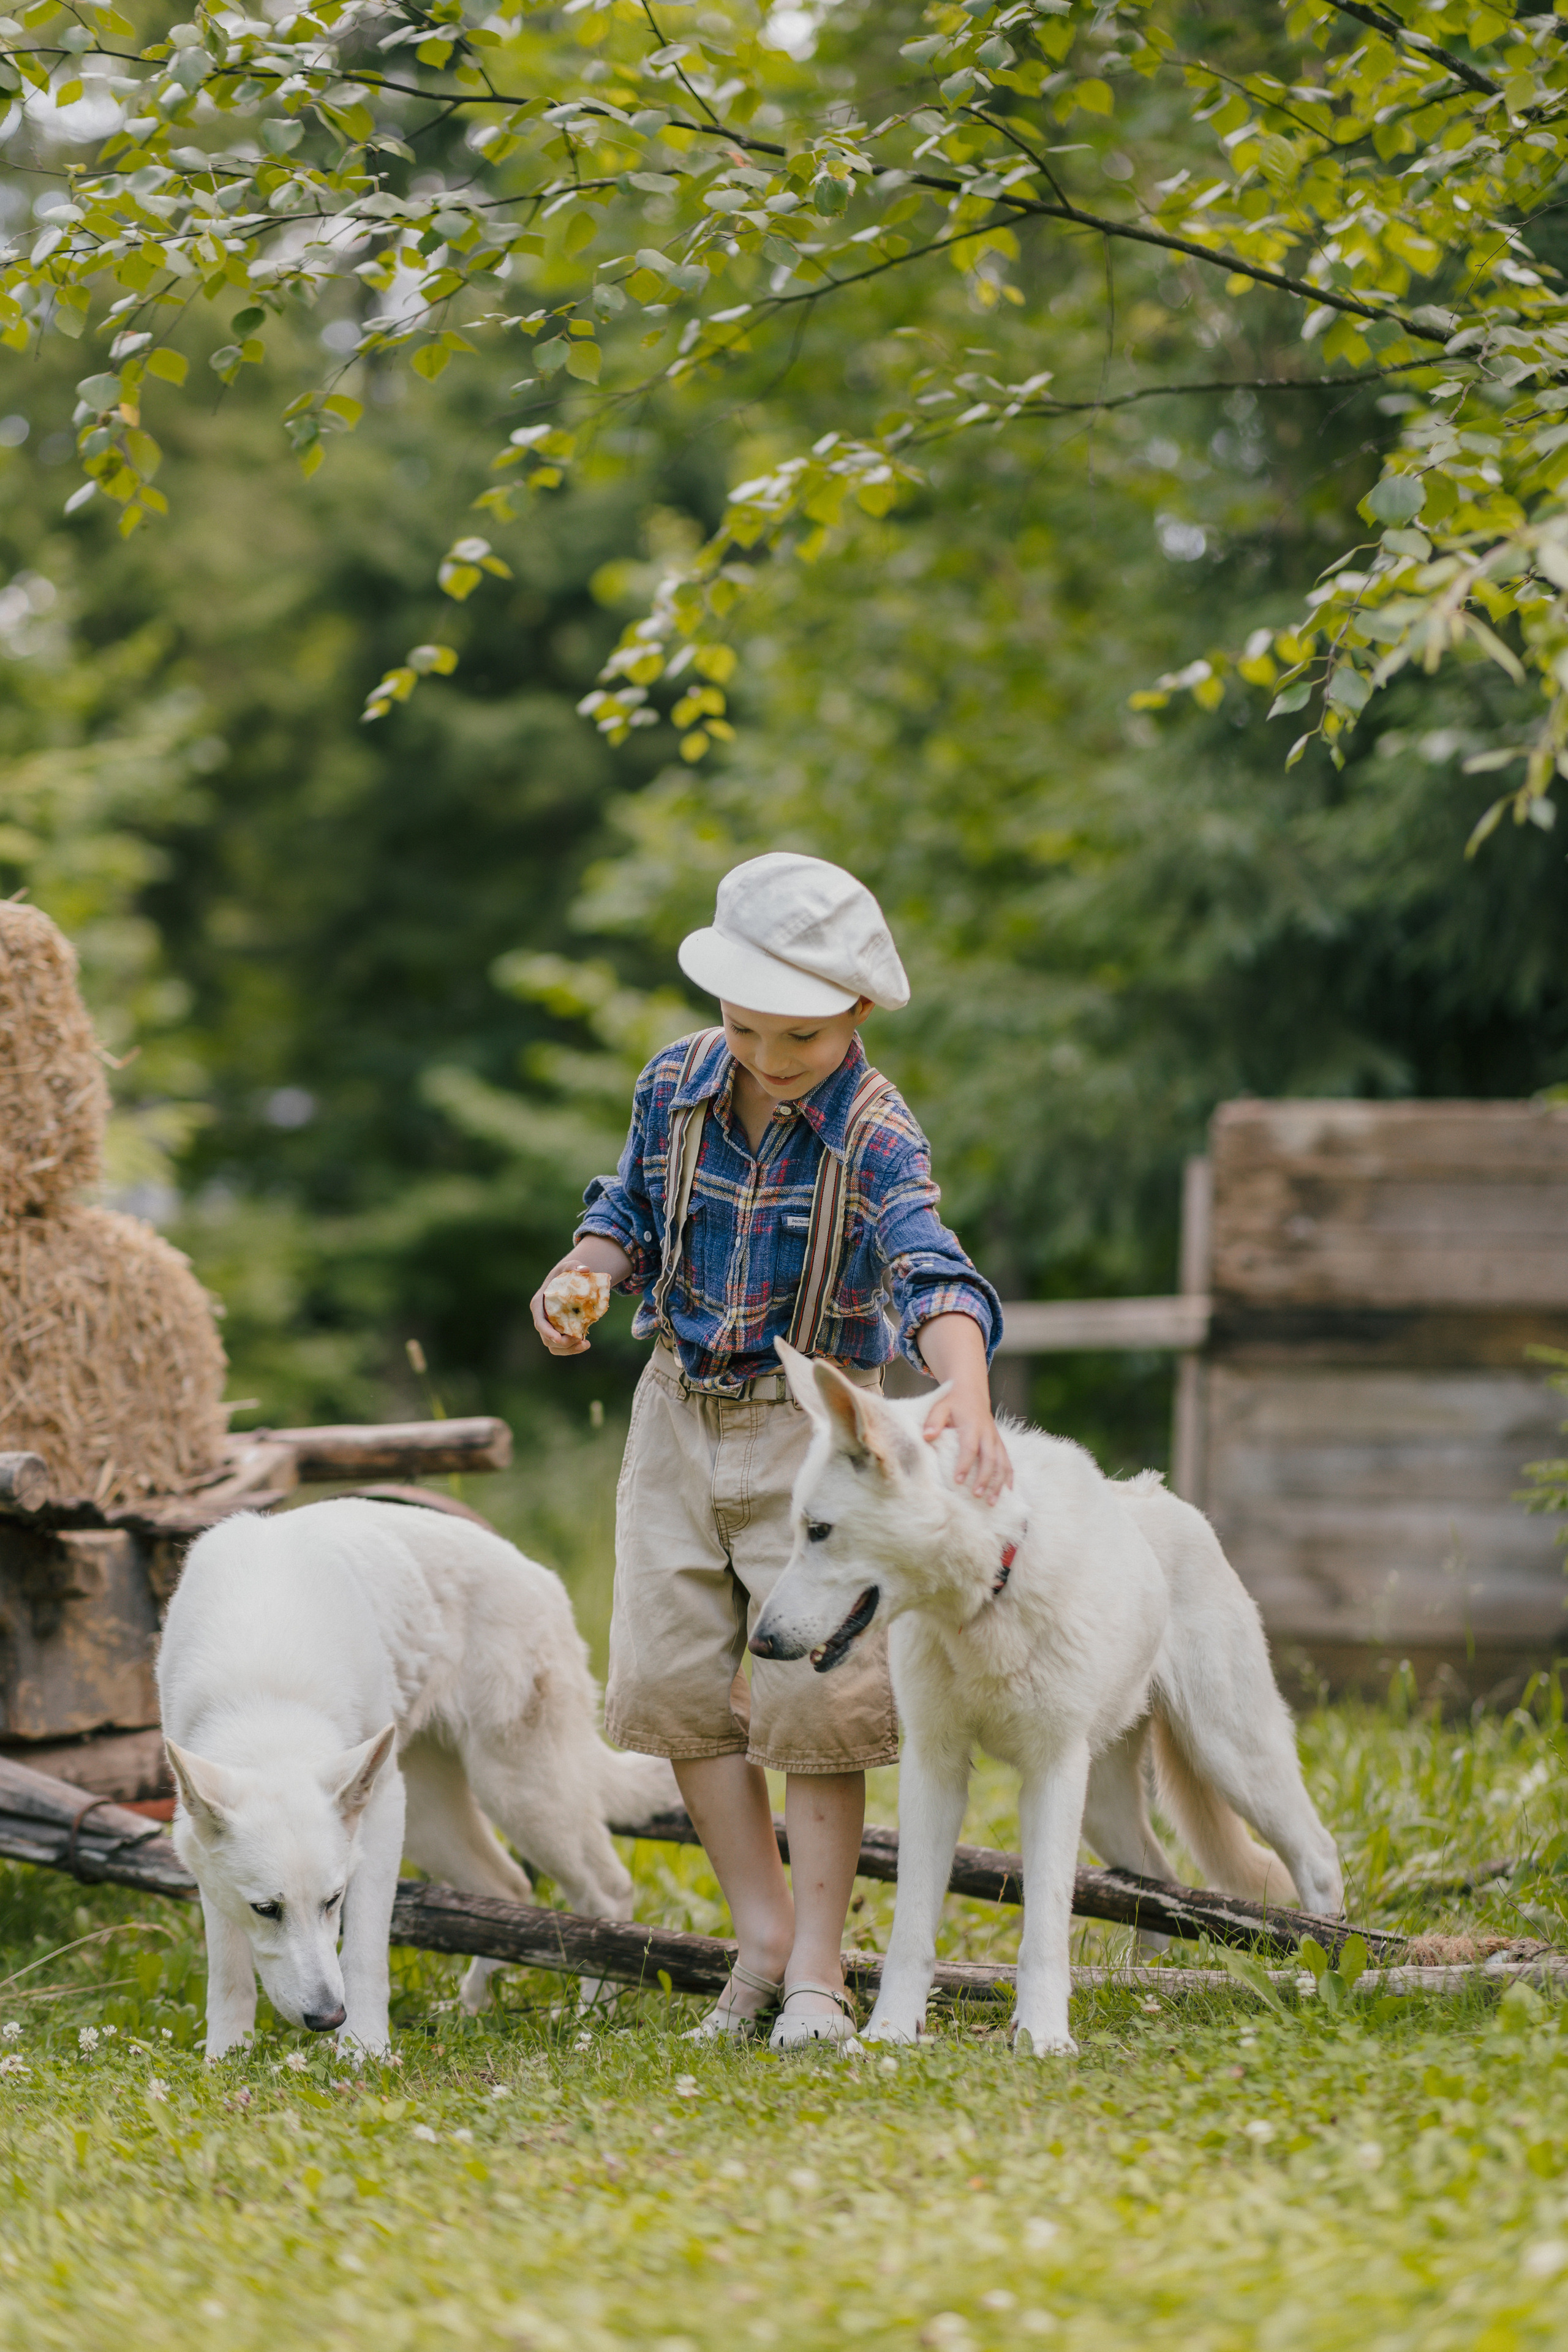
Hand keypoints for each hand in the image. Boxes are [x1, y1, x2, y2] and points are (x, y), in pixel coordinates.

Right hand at [530, 1240, 631, 1356]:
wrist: (565, 1283)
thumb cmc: (563, 1274)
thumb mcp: (567, 1267)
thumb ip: (574, 1266)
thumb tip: (586, 1269)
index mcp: (538, 1304)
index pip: (539, 1322)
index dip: (547, 1332)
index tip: (558, 1339)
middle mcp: (541, 1319)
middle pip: (547, 1338)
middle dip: (562, 1343)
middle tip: (579, 1340)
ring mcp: (549, 1327)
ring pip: (554, 1346)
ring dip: (568, 1350)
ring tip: (585, 1344)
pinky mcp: (559, 1332)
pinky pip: (562, 1346)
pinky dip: (573, 1349)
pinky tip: (586, 1344)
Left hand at [922, 1388, 1012, 1504]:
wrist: (971, 1391)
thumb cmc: (952, 1402)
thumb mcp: (940, 1406)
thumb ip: (933, 1421)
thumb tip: (927, 1437)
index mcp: (972, 1425)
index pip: (969, 1448)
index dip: (964, 1465)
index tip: (958, 1481)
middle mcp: (987, 1433)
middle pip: (989, 1458)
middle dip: (985, 1478)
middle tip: (977, 1495)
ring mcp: (995, 1439)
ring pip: (1002, 1462)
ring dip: (998, 1482)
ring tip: (991, 1501)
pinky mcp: (999, 1443)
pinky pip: (1008, 1461)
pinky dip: (1009, 1476)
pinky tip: (1008, 1491)